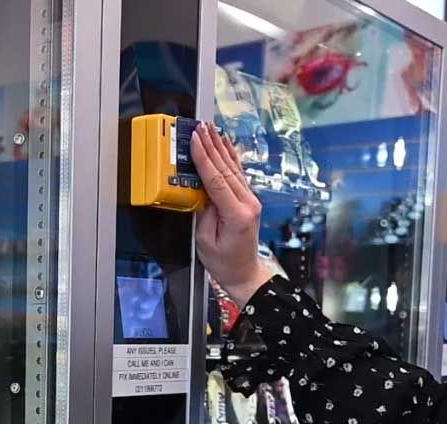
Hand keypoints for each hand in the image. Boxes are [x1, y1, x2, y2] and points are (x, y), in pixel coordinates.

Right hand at [191, 123, 266, 305]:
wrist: (244, 273)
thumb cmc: (223, 263)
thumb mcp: (204, 240)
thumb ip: (203, 212)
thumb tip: (200, 189)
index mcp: (236, 214)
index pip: (217, 180)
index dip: (204, 158)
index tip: (196, 140)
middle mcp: (247, 203)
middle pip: (227, 169)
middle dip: (212, 146)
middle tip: (201, 127)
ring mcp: (251, 200)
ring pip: (234, 168)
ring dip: (221, 147)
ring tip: (211, 129)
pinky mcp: (248, 200)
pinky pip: (238, 174)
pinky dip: (230, 158)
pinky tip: (225, 145)